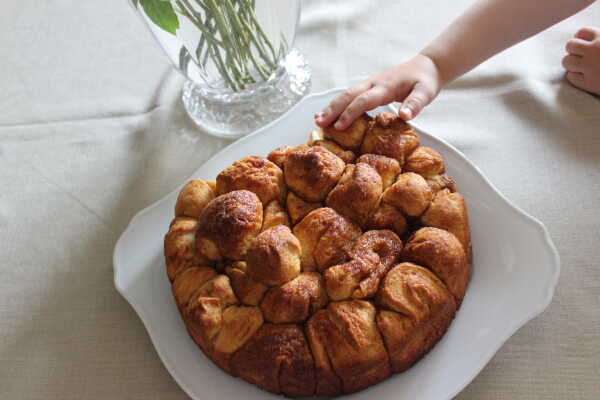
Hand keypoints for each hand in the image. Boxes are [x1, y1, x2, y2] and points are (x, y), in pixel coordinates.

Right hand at [315, 54, 443, 129]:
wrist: (426, 66)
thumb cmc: (425, 80)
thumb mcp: (426, 92)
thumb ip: (415, 104)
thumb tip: (405, 116)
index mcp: (385, 86)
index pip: (363, 100)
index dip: (350, 113)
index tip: (339, 126)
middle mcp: (374, 83)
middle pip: (348, 95)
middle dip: (332, 109)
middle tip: (318, 122)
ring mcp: (370, 84)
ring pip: (346, 94)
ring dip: (331, 106)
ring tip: (318, 120)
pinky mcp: (369, 87)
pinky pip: (350, 95)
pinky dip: (338, 104)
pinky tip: (330, 113)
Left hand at [563, 27, 599, 94]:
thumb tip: (590, 40)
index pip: (582, 32)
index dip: (581, 39)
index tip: (584, 45)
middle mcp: (595, 50)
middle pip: (570, 45)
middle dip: (573, 51)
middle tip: (580, 57)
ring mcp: (590, 66)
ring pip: (566, 61)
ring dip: (571, 64)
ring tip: (579, 67)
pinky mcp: (589, 83)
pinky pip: (571, 77)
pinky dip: (575, 77)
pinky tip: (583, 77)